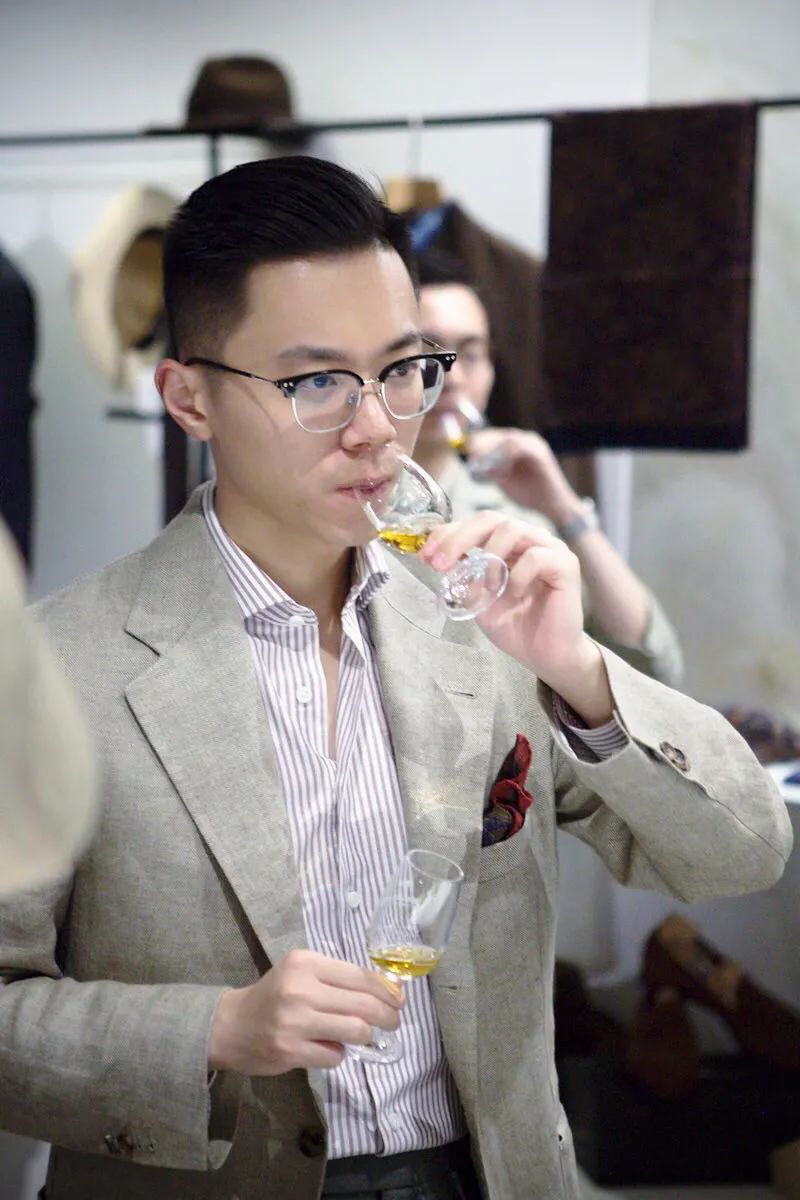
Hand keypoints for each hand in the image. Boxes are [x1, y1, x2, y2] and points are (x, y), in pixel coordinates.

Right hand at [208, 949, 402, 1074]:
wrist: (231, 1025)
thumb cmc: (274, 995)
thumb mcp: (301, 973)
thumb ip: (337, 979)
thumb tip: (388, 990)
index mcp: (306, 963)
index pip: (361, 976)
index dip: (387, 990)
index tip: (399, 999)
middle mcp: (301, 989)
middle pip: (363, 1004)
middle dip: (387, 1016)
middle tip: (394, 1022)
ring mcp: (296, 1022)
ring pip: (355, 1030)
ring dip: (366, 1035)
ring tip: (364, 1035)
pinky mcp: (291, 1051)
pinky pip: (335, 1055)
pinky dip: (339, 1054)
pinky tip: (330, 1048)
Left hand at [420, 513, 612, 723]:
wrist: (546, 656)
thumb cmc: (516, 626)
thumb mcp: (478, 599)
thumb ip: (462, 577)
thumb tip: (435, 558)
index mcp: (508, 544)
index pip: (475, 524)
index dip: (448, 534)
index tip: (425, 554)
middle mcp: (529, 539)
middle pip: (491, 518)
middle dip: (459, 538)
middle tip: (440, 563)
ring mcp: (550, 549)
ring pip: (513, 529)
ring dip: (490, 557)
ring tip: (487, 587)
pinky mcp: (566, 565)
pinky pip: (537, 557)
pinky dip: (517, 575)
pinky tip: (513, 593)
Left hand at [467, 428, 582, 525]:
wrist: (554, 506)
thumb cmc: (530, 494)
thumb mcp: (504, 480)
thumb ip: (491, 470)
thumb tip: (473, 465)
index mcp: (518, 446)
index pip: (494, 436)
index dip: (478, 441)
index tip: (464, 447)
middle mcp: (527, 441)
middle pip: (500, 435)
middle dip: (482, 441)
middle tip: (468, 450)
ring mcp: (535, 445)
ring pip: (508, 439)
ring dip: (492, 448)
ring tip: (480, 457)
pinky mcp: (540, 454)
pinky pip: (520, 448)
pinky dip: (506, 455)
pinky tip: (499, 467)